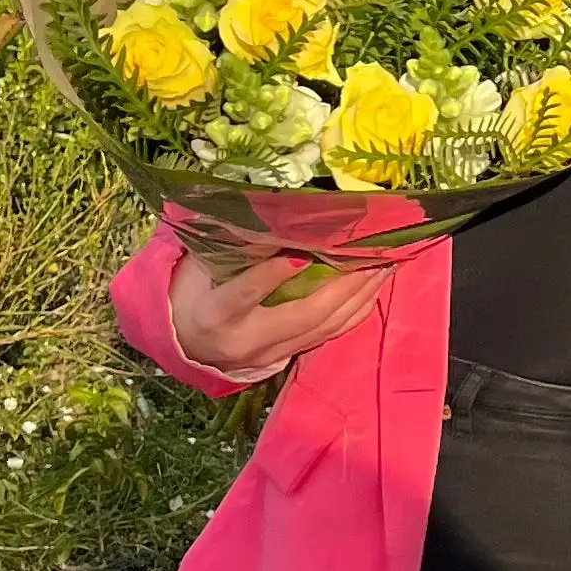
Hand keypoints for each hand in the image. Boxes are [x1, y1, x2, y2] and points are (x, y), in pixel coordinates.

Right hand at [164, 250, 383, 379]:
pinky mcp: (287, 358)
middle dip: (343, 286)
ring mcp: (270, 354)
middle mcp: (246, 341)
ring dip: (359, 296)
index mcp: (215, 314)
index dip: (272, 275)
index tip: (302, 253)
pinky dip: (356, 311)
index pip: (244, 294)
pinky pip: (329, 335)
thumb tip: (269, 212)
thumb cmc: (191, 294)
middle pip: (303, 316)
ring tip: (385, 266)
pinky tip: (375, 289)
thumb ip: (231, 247)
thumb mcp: (197, 269)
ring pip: (324, 328)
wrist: (185, 346)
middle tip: (373, 255)